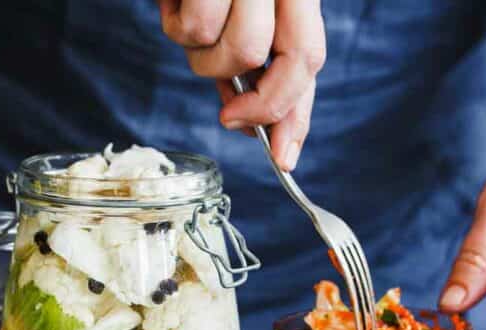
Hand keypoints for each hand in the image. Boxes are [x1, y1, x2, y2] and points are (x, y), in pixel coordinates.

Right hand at [158, 0, 325, 170]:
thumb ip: (248, 63)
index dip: (299, 114)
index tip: (285, 158)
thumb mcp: (231, 14)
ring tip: (188, 18)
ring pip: (239, 52)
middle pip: (293, 62)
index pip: (310, 58)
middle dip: (261, 105)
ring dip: (204, 56)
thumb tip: (251, 123)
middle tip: (229, 118)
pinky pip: (195, 27)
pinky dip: (175, 22)